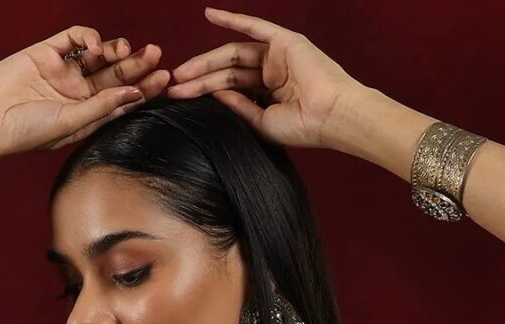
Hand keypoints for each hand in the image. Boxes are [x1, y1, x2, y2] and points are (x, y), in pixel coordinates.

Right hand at [0, 28, 170, 158]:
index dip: (144, 89)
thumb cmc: (27, 131)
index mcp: (88, 115)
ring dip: (117, 50)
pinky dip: (90, 37)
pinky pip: (75, 38)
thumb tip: (133, 94)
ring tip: (128, 49)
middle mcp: (79, 93)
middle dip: (138, 64)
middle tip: (157, 54)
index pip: (123, 100)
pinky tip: (97, 46)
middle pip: (116, 75)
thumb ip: (101, 108)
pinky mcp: (48, 52)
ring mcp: (64, 71)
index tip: (163, 80)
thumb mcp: (70, 124)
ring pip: (100, 55)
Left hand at [161, 8, 360, 147]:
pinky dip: (232, 20)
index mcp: (268, 95)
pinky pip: (253, 26)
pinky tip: (209, 15)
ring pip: (234, 55)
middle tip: (172, 86)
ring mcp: (277, 55)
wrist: (331, 117)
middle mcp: (271, 73)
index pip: (230, 89)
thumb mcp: (262, 123)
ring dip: (206, 61)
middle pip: (227, 72)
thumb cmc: (304, 127)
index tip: (179, 98)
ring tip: (181, 72)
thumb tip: (214, 94)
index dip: (204, 92)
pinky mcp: (284, 41)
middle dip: (199, 78)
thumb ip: (239, 108)